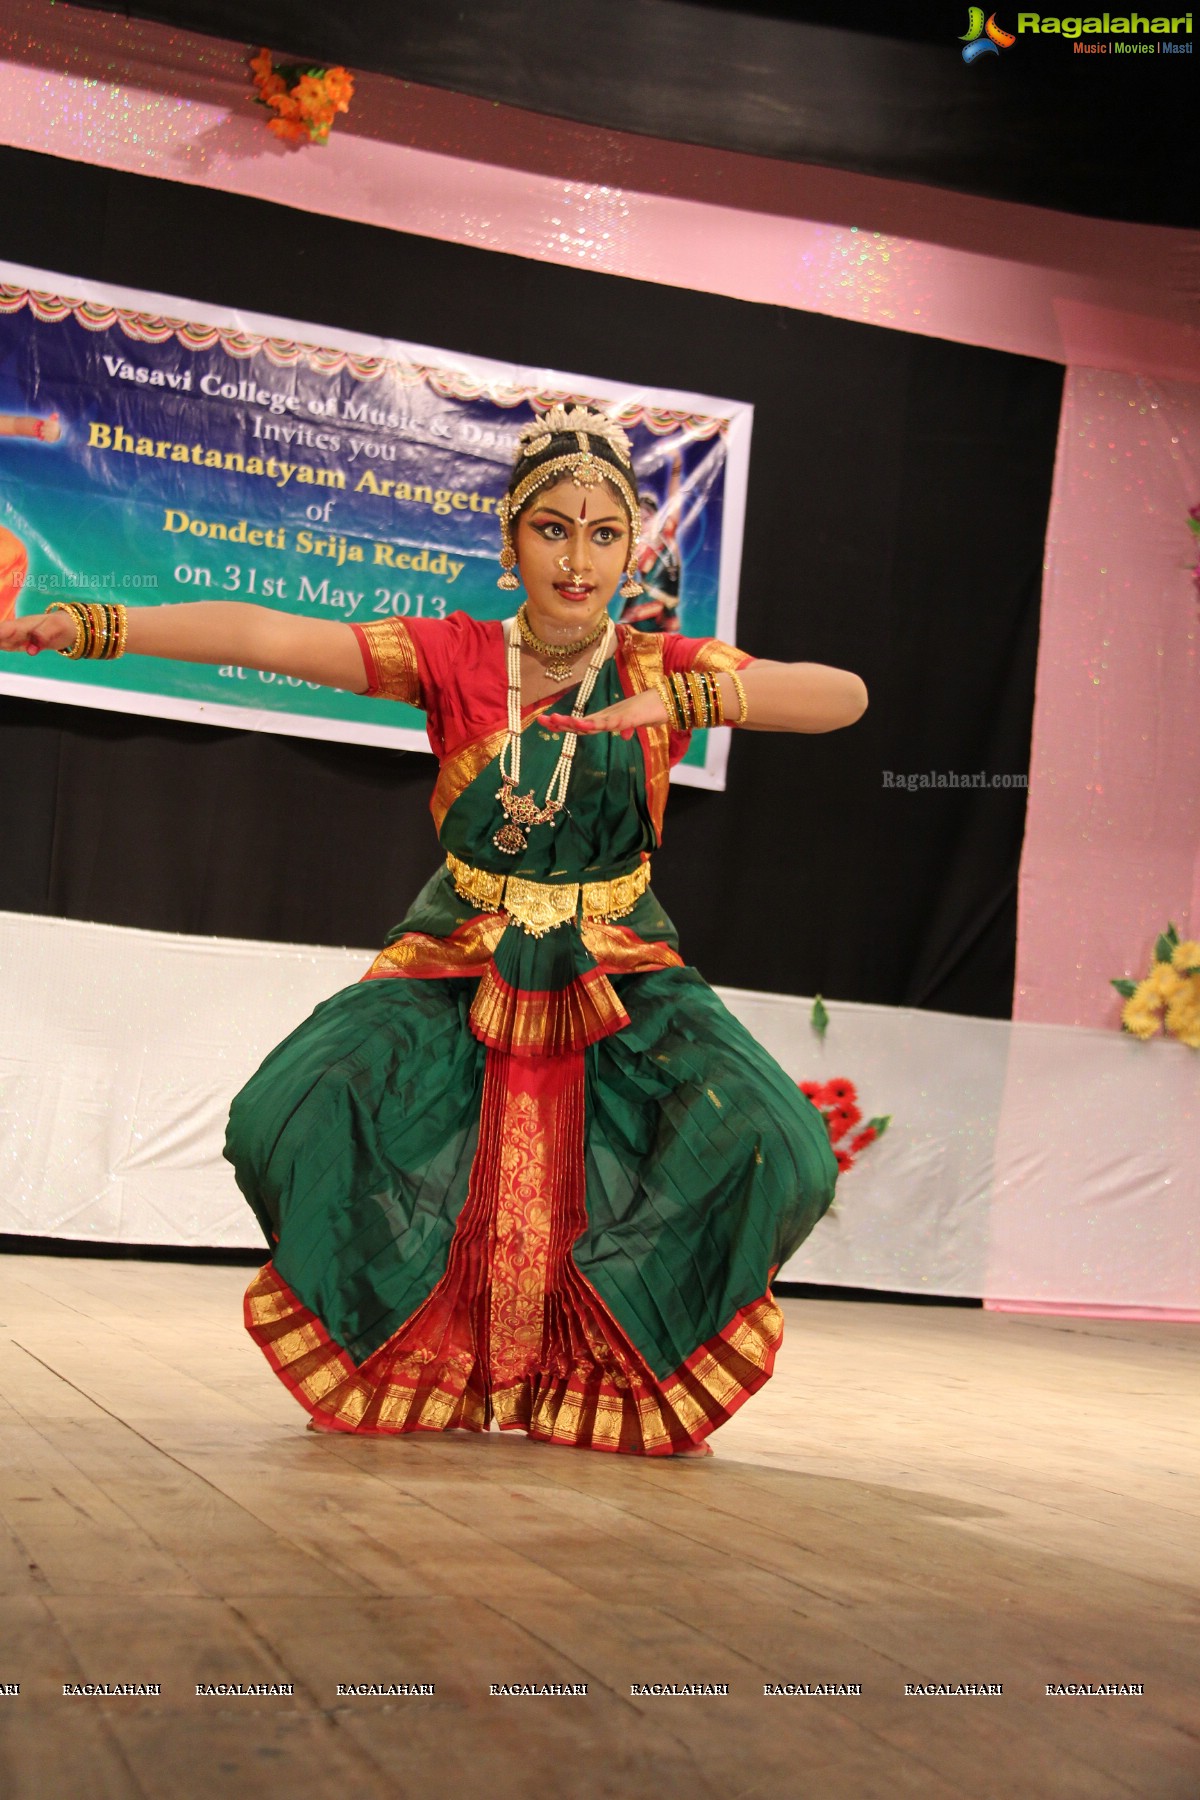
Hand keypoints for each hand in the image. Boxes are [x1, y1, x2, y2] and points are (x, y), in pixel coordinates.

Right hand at [0, 610, 75, 655]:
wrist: (66, 626)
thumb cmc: (61, 625)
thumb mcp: (56, 629)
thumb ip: (43, 637)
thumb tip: (31, 650)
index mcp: (24, 625)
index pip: (6, 630)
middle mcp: (16, 630)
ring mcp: (15, 637)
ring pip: (0, 641)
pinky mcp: (17, 643)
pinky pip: (4, 645)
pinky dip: (0, 644)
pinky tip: (0, 644)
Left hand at [541, 687, 669, 739]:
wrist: (669, 699)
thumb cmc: (652, 709)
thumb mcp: (637, 723)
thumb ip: (628, 729)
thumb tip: (624, 736)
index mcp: (606, 719)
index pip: (580, 725)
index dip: (562, 724)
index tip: (545, 723)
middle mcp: (607, 716)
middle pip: (581, 722)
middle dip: (561, 722)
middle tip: (541, 720)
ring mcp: (618, 716)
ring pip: (594, 722)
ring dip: (578, 723)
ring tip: (561, 721)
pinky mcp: (630, 717)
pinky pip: (614, 722)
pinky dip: (602, 724)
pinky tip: (590, 725)